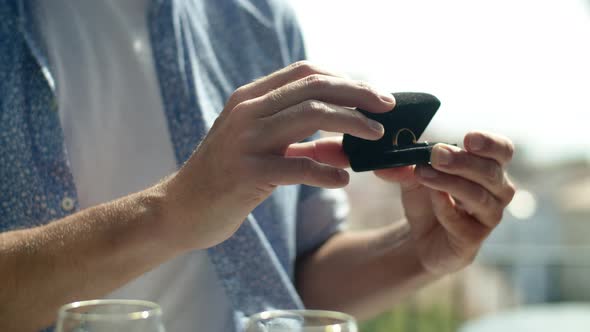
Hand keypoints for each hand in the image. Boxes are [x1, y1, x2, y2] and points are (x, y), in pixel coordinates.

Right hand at [162, 62, 393, 248]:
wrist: (181, 210)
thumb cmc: (226, 178)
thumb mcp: (262, 150)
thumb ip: (301, 142)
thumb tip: (347, 145)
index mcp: (250, 98)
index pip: (306, 73)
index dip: (344, 80)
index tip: (372, 96)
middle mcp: (247, 110)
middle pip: (315, 86)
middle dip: (359, 94)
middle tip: (388, 108)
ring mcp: (244, 139)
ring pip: (311, 114)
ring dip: (352, 124)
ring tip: (377, 139)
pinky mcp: (245, 172)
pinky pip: (299, 166)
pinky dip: (328, 171)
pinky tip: (343, 180)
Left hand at [375, 131, 515, 274]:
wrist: (420, 239)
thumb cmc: (428, 200)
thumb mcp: (414, 177)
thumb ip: (404, 166)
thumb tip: (383, 163)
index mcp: (489, 167)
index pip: (502, 151)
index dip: (490, 143)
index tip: (468, 139)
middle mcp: (497, 191)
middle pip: (491, 172)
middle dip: (462, 161)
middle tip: (436, 155)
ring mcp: (488, 217)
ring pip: (478, 196)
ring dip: (449, 182)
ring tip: (423, 173)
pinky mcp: (473, 239)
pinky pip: (462, 222)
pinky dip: (445, 207)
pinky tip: (433, 197)